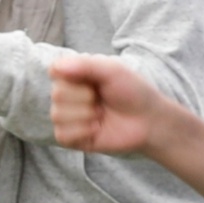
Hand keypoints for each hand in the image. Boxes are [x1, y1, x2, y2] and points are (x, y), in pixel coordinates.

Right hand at [48, 54, 172, 153]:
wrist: (149, 121)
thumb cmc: (133, 92)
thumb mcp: (113, 70)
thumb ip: (85, 65)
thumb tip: (56, 68)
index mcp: (74, 75)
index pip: (55, 71)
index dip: (73, 76)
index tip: (94, 80)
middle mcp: (67, 95)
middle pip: (56, 94)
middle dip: (85, 98)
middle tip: (102, 100)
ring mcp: (67, 117)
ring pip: (57, 115)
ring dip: (85, 116)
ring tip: (101, 115)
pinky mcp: (71, 137)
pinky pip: (62, 135)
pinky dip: (82, 132)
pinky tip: (97, 129)